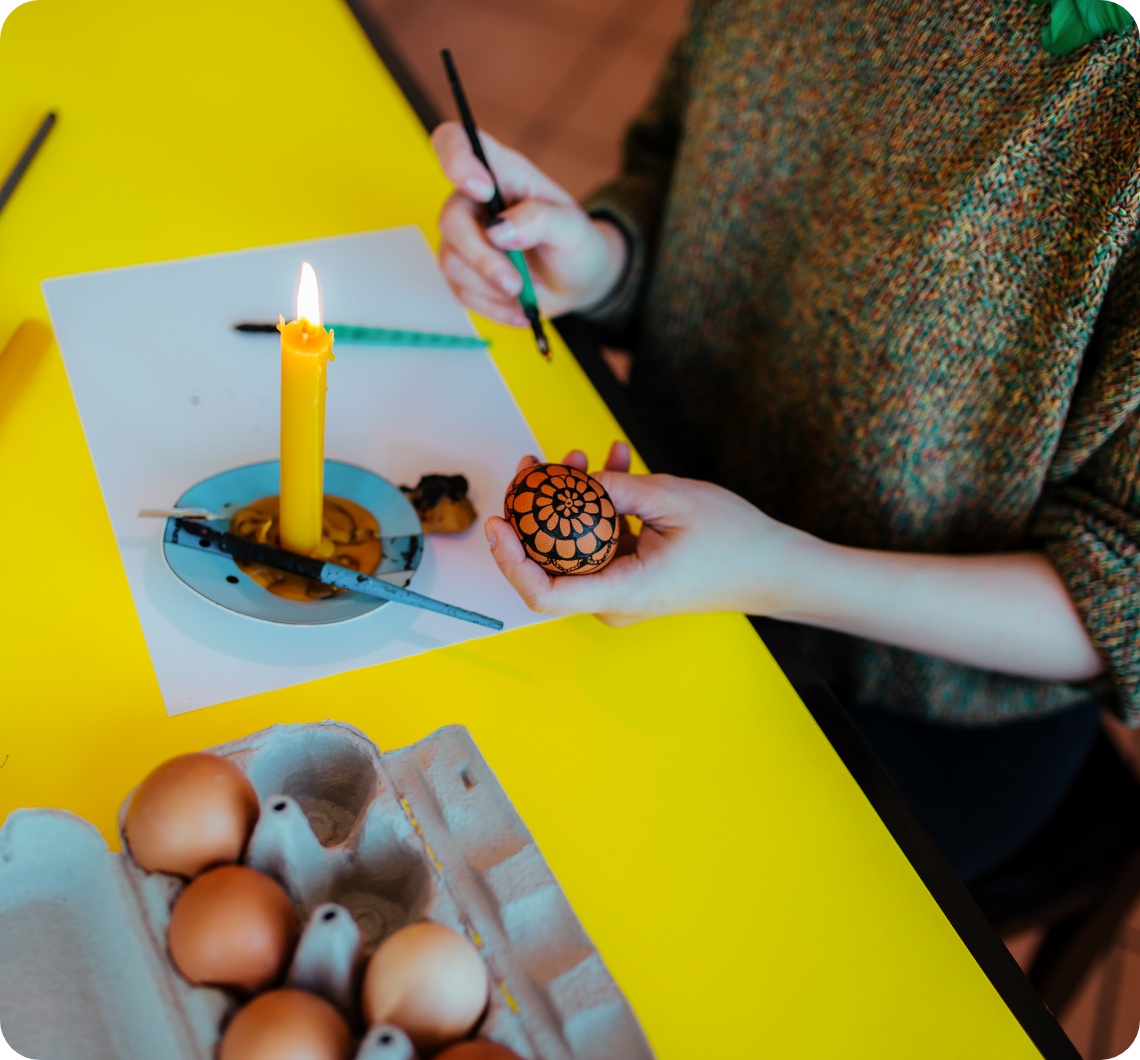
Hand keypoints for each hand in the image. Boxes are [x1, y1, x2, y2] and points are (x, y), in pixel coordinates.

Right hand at [431, 122, 627, 325]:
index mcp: (500, 171)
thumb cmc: (575, 243)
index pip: (455, 143)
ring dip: (490, 287)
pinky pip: (461, 292)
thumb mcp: (573, 228)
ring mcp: (464, 238)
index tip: (481, 189)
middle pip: (451, 219)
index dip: (456, 158)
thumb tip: (499, 230)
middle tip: (515, 283)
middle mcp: (473, 201)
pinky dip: (492, 307)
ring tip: (524, 295)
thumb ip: (541, 220)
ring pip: (452, 261)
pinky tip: (519, 309)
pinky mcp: (463, 273)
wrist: (577, 282)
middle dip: (483, 257)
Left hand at [484, 442, 806, 625]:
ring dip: (573, 500)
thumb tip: (572, 483)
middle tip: (535, 466)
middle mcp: (613, 600)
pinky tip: (614, 463)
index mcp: (622, 592)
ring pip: (576, 545)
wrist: (773, 567)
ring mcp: (621, 589)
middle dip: (538, 510)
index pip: (543, 592)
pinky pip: (602, 540)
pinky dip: (602, 505)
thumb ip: (617, 491)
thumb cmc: (734, 542)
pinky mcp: (631, 574)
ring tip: (580, 455)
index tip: (498, 519)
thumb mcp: (672, 501)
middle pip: (551, 561)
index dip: (510, 558)